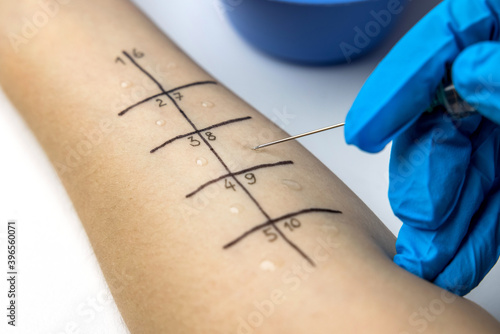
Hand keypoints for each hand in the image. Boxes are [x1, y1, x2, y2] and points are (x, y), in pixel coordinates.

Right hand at [345, 0, 499, 294]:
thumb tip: (468, 72)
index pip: (445, 44)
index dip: (396, 88)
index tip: (364, 131)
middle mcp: (499, 83)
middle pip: (446, 120)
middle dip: (427, 176)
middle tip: (418, 213)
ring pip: (466, 171)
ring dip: (445, 222)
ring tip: (426, 262)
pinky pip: (493, 197)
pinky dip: (474, 233)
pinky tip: (453, 260)